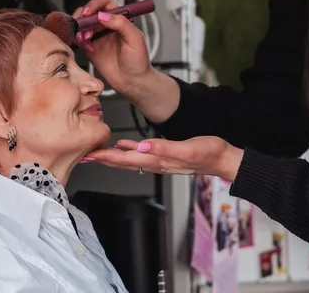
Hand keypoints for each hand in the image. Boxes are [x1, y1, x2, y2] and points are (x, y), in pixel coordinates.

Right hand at [73, 0, 153, 95]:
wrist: (133, 82)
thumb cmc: (139, 62)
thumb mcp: (135, 39)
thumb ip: (121, 24)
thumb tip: (103, 15)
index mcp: (120, 19)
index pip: (105, 3)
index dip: (95, 4)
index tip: (89, 12)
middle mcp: (107, 25)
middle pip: (90, 11)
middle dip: (83, 17)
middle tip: (82, 25)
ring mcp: (98, 36)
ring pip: (82, 24)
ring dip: (80, 29)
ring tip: (85, 39)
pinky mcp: (90, 48)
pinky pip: (79, 39)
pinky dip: (79, 41)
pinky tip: (87, 48)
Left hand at [85, 136, 244, 181]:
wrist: (224, 159)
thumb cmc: (209, 154)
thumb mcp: (188, 148)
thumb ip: (164, 148)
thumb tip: (141, 147)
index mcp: (158, 160)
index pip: (126, 160)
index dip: (106, 157)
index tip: (89, 154)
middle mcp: (156, 162)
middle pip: (123, 161)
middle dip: (103, 158)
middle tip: (84, 153)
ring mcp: (160, 160)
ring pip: (129, 159)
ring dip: (112, 156)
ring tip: (97, 151)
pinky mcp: (165, 156)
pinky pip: (141, 154)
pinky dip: (128, 151)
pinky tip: (123, 146)